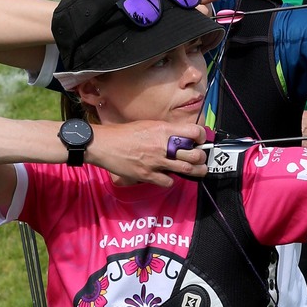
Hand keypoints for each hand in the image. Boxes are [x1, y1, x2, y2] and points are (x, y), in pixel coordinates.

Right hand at [89, 121, 208, 186]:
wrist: (104, 144)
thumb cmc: (124, 133)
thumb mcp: (148, 125)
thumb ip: (165, 131)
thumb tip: (180, 137)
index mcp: (164, 130)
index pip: (194, 132)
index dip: (202, 137)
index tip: (200, 141)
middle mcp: (163, 145)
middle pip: (195, 154)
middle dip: (201, 158)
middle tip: (200, 159)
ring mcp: (156, 161)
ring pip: (187, 169)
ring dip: (196, 171)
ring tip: (198, 171)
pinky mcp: (148, 175)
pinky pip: (169, 182)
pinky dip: (171, 180)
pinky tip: (167, 176)